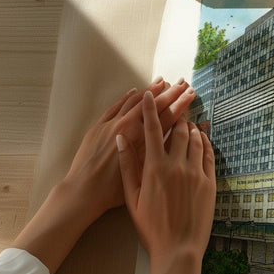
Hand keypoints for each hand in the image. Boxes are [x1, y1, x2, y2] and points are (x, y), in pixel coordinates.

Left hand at [65, 78, 195, 221]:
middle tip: (183, 82)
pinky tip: (135, 91)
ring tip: (162, 81)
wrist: (83, 191)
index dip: (180, 104)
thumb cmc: (113, 190)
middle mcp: (127, 127)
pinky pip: (115, 106)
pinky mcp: (98, 127)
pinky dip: (127, 97)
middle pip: (153, 105)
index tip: (190, 94)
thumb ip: (156, 152)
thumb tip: (172, 137)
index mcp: (141, 140)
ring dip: (150, 90)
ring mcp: (111, 124)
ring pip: (134, 101)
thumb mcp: (142, 173)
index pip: (166, 116)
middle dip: (170, 92)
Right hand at [117, 91, 215, 273]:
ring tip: (187, 120)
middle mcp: (177, 165)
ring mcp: (196, 173)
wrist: (178, 249)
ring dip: (191, 126)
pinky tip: (202, 138)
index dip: (150, 109)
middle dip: (175, 113)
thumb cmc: (151, 227)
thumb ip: (127, 166)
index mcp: (155, 168)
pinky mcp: (210, 182)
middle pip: (179, 130)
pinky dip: (205, 142)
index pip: (152, 130)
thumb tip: (121, 139)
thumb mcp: (132, 198)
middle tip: (175, 104)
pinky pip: (208, 155)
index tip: (149, 94)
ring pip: (196, 139)